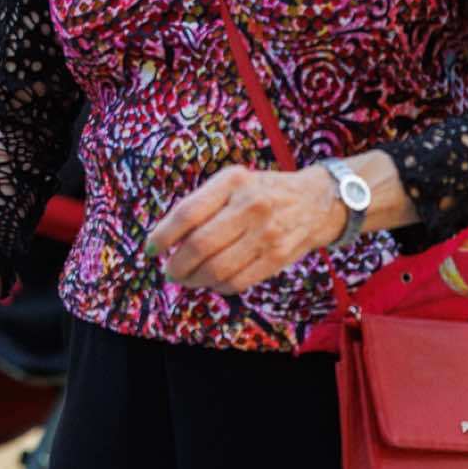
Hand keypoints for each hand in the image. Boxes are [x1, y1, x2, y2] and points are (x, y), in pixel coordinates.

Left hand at [147, 164, 340, 294]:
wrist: (316, 201)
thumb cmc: (260, 192)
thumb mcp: (231, 183)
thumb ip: (201, 204)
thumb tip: (165, 238)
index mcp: (232, 182)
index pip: (187, 213)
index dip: (163, 235)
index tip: (151, 249)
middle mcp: (250, 206)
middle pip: (200, 245)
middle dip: (177, 264)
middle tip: (169, 271)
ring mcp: (267, 233)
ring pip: (218, 268)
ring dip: (194, 279)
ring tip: (186, 279)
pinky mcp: (279, 257)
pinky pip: (239, 281)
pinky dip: (218, 286)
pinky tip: (211, 282)